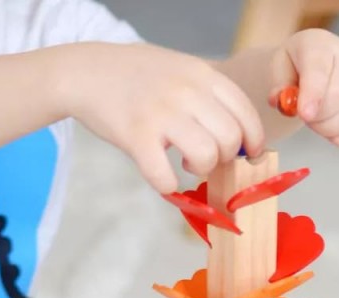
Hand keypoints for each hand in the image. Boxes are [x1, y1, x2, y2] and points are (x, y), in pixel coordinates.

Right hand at [66, 43, 264, 192]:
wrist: (85, 71)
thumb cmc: (138, 77)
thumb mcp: (181, 70)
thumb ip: (210, 97)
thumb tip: (242, 140)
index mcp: (202, 74)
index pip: (245, 112)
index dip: (253, 140)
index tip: (248, 154)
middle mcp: (186, 91)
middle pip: (230, 140)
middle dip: (224, 158)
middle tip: (205, 155)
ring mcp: (161, 113)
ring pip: (206, 157)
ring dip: (200, 169)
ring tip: (184, 160)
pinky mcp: (136, 136)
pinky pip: (165, 177)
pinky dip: (167, 185)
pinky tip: (162, 175)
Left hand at [269, 29, 338, 146]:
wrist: (313, 65)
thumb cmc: (294, 68)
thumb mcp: (279, 69)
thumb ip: (279, 85)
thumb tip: (282, 101)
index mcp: (321, 44)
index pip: (320, 69)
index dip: (313, 94)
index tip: (304, 115)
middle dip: (318, 117)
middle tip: (306, 118)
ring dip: (330, 129)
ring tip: (318, 122)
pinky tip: (333, 134)